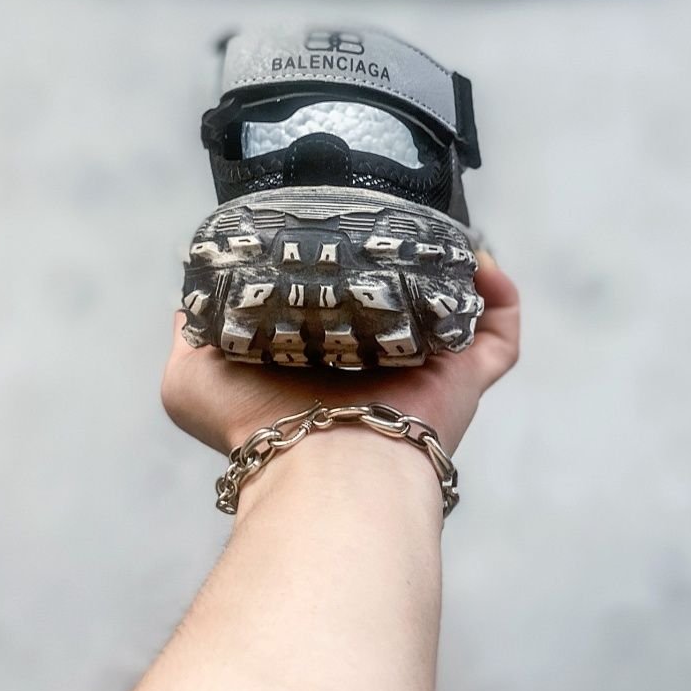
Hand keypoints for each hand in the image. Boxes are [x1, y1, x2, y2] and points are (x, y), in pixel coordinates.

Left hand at [161, 253, 519, 455]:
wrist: (319, 470)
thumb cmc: (257, 429)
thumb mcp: (192, 378)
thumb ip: (191, 334)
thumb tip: (190, 300)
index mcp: (325, 356)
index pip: (343, 306)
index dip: (346, 269)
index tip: (344, 229)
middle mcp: (379, 361)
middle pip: (405, 303)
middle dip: (408, 261)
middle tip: (403, 220)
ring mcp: (427, 369)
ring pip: (457, 311)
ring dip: (457, 269)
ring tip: (446, 230)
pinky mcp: (466, 379)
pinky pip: (500, 332)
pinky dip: (499, 294)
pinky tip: (481, 260)